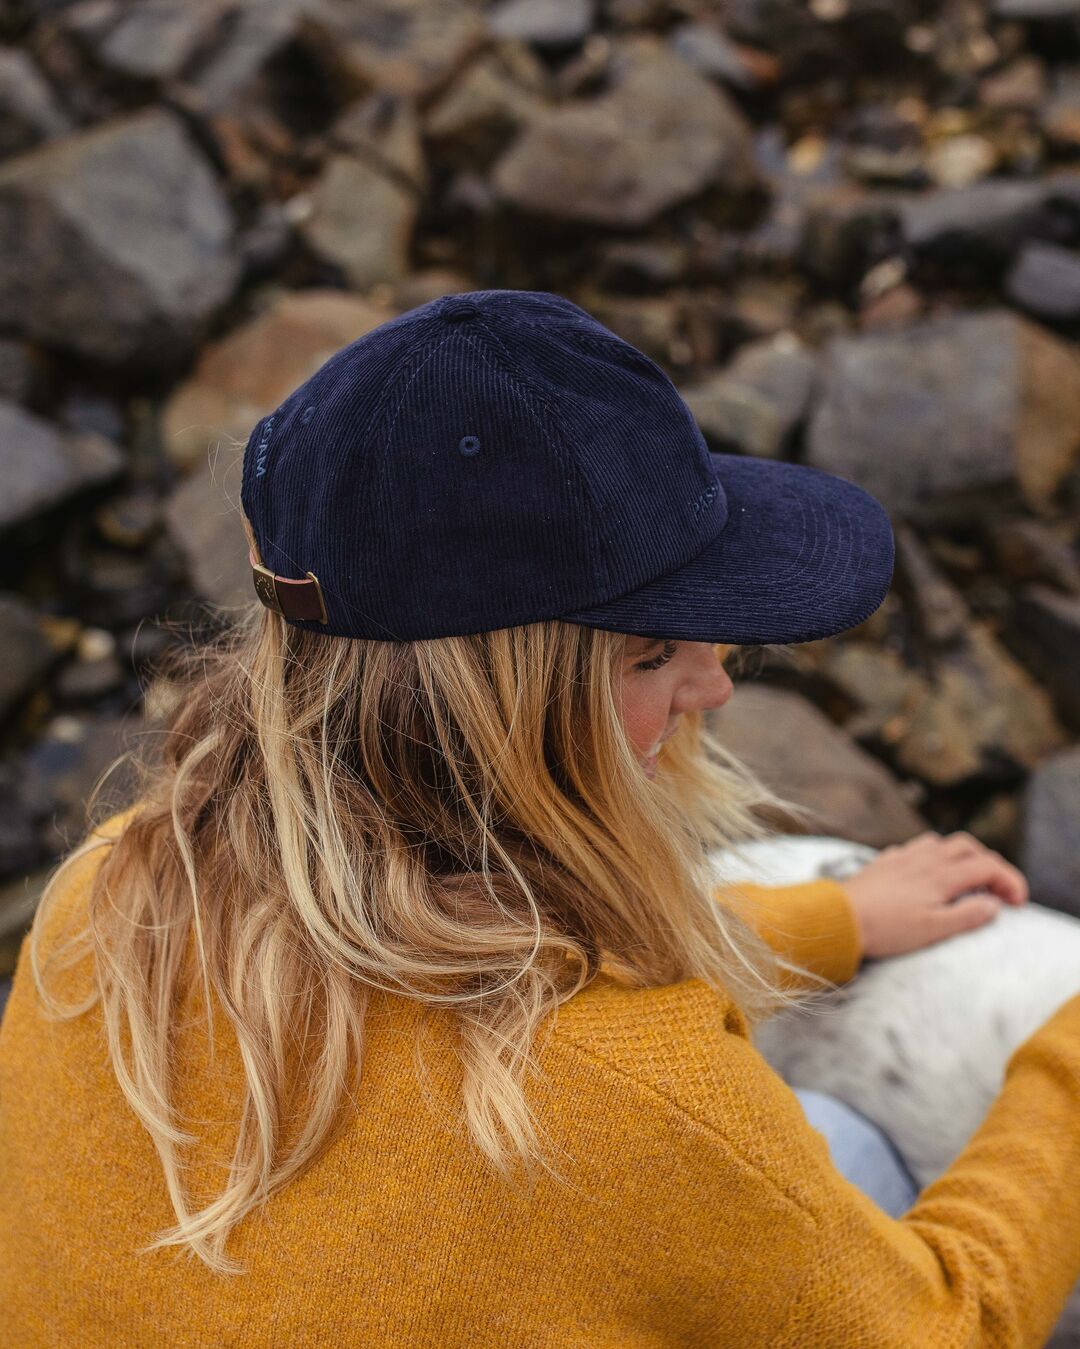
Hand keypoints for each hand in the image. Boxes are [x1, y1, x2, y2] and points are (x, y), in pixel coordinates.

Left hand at [839, 831, 1028, 960]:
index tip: (1018, 903)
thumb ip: (967, 916)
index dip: (1010, 880)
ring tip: (964, 880)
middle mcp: (924, 859)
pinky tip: (926, 875)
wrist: (838, 918)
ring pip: (940, 842)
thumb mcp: (933, 930)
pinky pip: (914, 848)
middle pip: (968, 846)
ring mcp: (902, 857)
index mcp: (941, 875)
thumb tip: (993, 904)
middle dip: (989, 863)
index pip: (988, 866)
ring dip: (960, 856)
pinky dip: (932, 857)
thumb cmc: (886, 928)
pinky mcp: (883, 862)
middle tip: (996, 889)